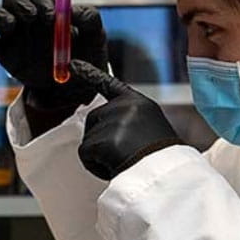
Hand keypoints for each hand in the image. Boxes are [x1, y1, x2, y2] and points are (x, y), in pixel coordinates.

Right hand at [0, 0, 107, 111]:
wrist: (74, 86)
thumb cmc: (86, 54)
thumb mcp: (95, 34)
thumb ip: (87, 17)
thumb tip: (72, 11)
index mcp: (48, 10)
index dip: (43, 4)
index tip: (51, 18)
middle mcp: (28, 19)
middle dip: (19, 4)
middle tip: (30, 17)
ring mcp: (13, 35)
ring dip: (1, 17)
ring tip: (11, 27)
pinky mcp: (1, 52)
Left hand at [71, 60, 184, 180]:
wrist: (165, 175)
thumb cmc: (162, 159)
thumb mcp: (151, 129)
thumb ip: (129, 122)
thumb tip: (108, 132)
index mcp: (139, 103)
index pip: (109, 84)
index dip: (89, 73)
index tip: (73, 65)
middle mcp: (124, 106)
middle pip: (93, 119)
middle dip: (100, 138)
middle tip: (123, 153)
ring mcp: (112, 121)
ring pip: (89, 139)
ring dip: (100, 155)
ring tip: (125, 161)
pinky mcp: (101, 139)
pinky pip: (85, 155)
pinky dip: (95, 166)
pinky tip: (115, 167)